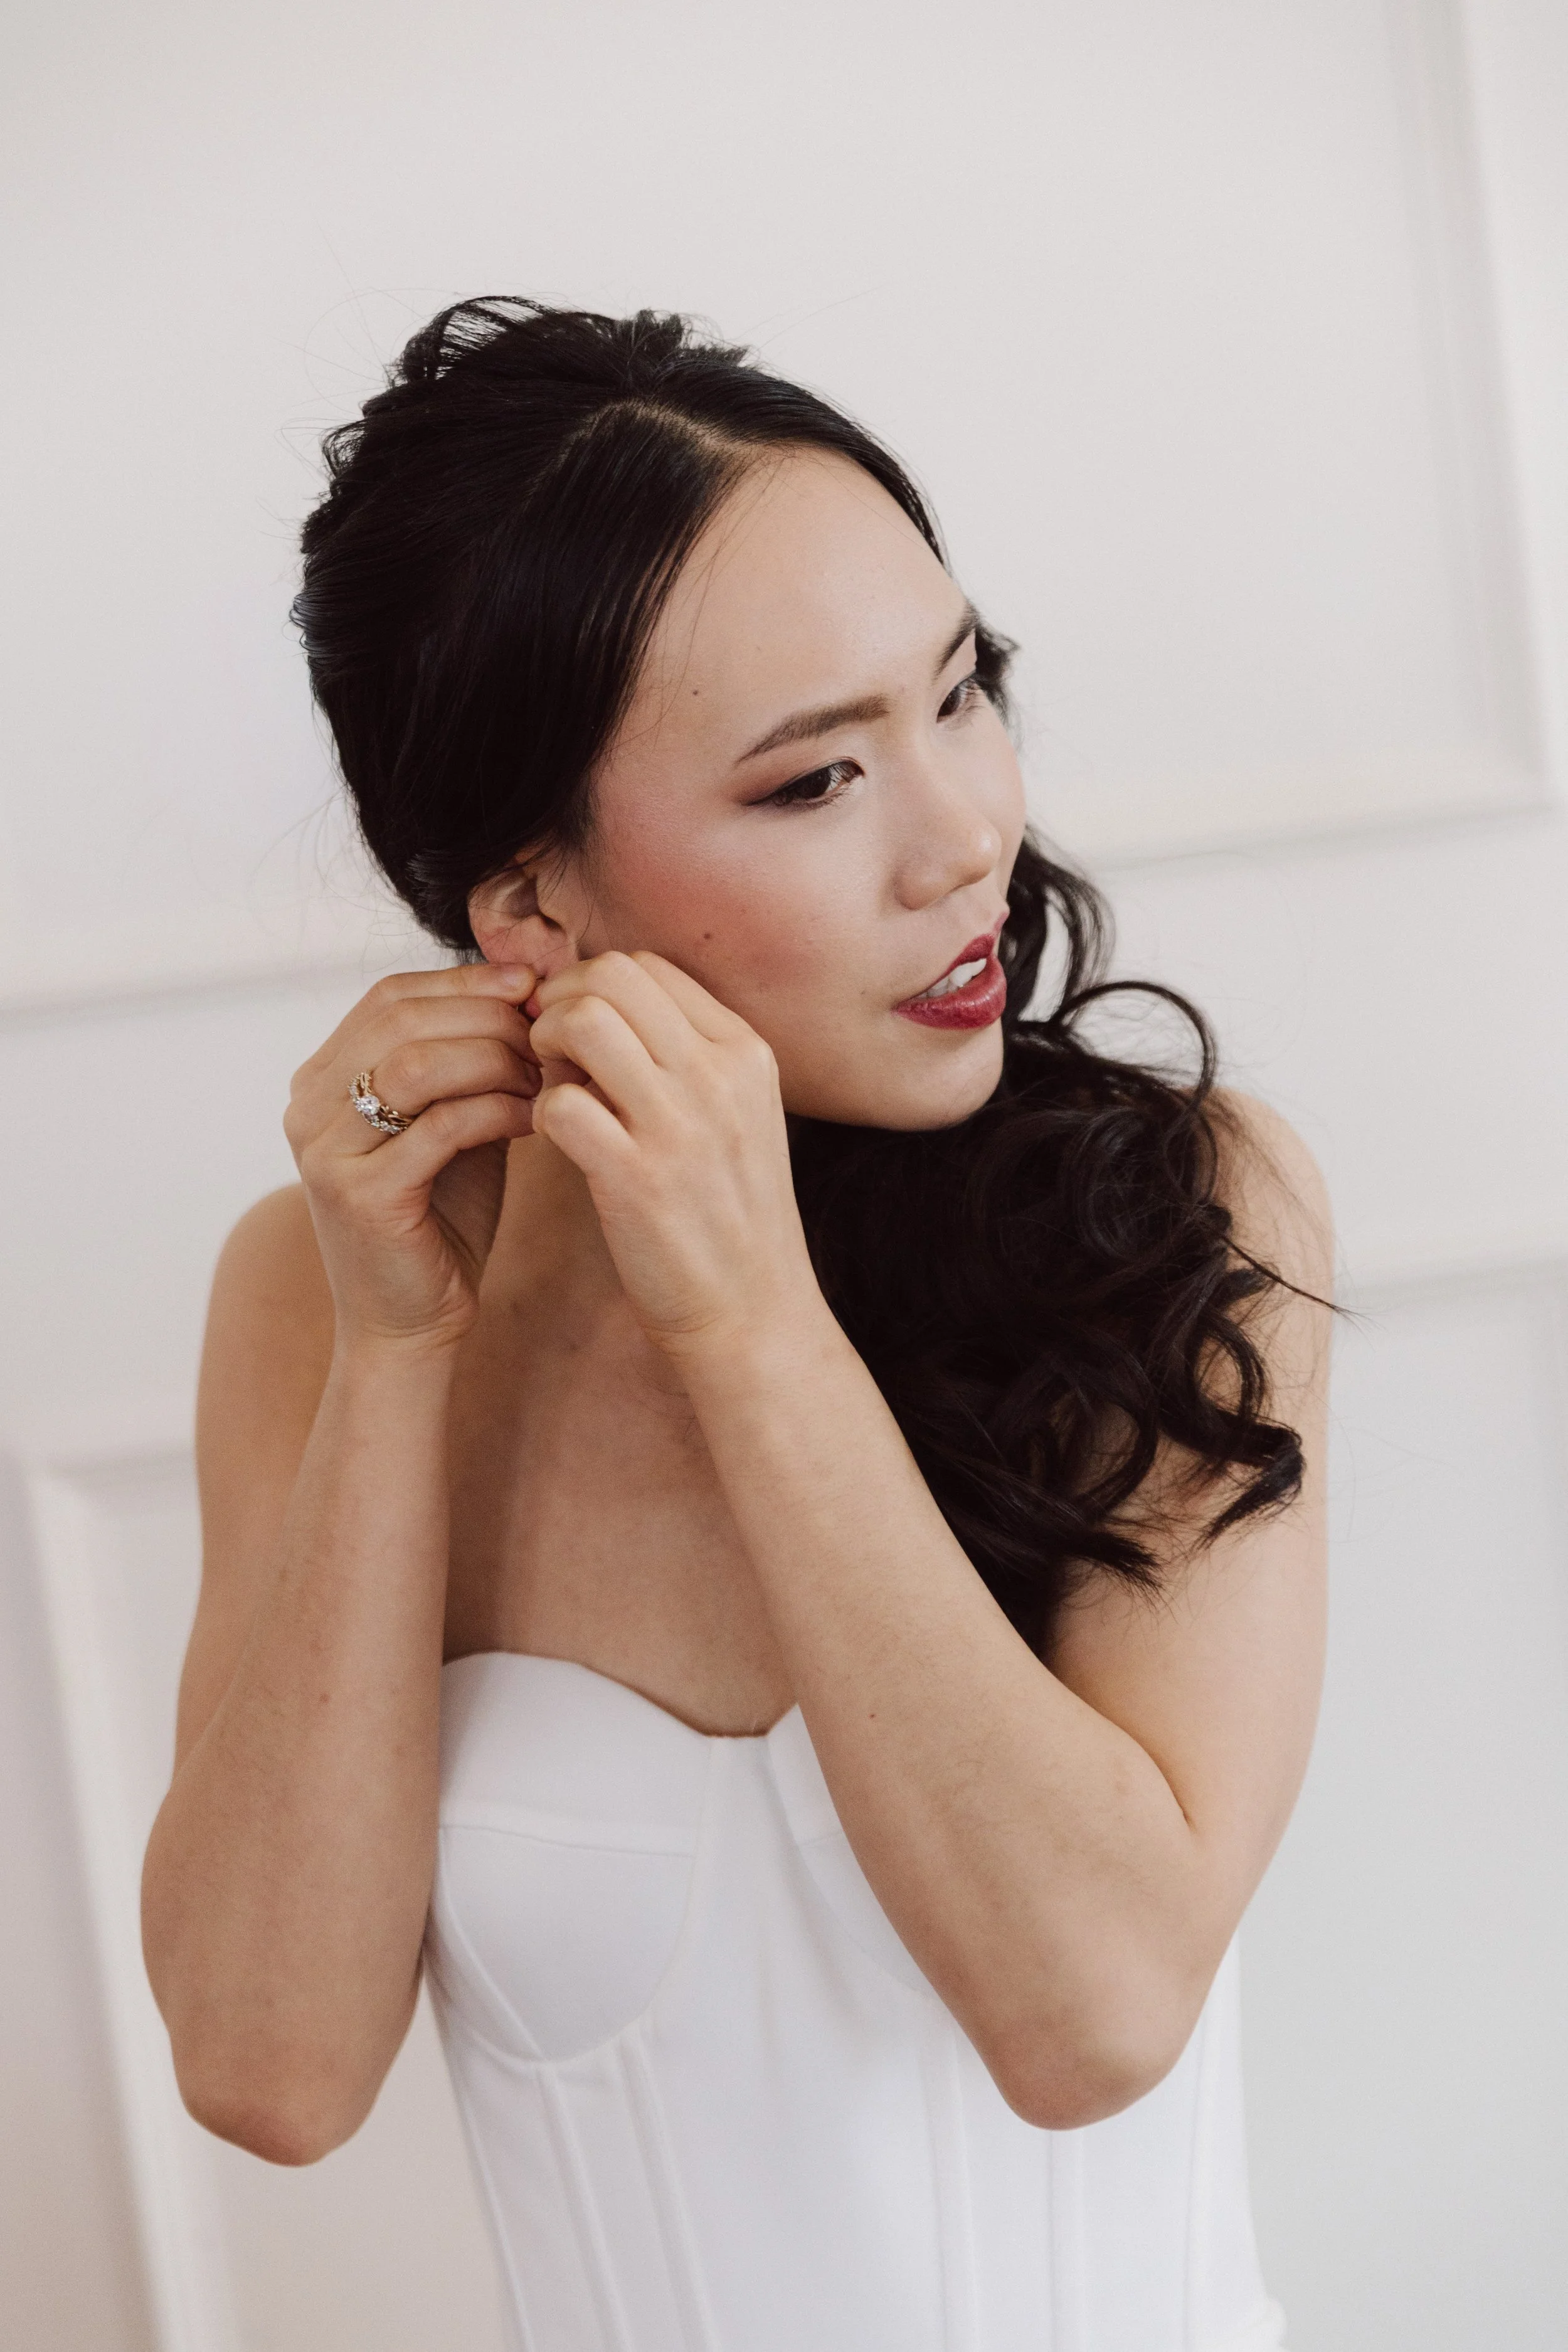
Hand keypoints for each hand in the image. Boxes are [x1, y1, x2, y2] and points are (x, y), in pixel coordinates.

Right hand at [283, 964, 539, 1351]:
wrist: (411, 1323)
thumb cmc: (441, 1218)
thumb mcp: (453, 1121)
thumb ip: (470, 1060)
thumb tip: (528, 986)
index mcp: (321, 1079)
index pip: (390, 996)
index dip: (466, 981)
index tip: (534, 986)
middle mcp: (308, 1106)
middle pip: (403, 1020)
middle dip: (488, 1017)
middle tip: (549, 1034)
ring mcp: (325, 1151)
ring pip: (417, 1065)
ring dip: (494, 1060)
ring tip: (543, 1077)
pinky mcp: (359, 1195)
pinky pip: (438, 1126)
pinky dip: (496, 1111)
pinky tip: (534, 1119)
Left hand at [527, 950, 823, 1355]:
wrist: (755, 1314)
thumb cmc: (729, 1215)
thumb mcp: (735, 1115)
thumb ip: (684, 1058)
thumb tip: (597, 1007)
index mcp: (744, 1051)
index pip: (647, 966)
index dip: (592, 985)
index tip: (577, 1032)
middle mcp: (719, 1075)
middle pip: (611, 975)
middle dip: (560, 1001)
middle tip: (547, 1051)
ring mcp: (680, 1125)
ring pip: (582, 1021)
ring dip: (545, 1046)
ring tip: (551, 1088)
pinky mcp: (637, 1178)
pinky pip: (560, 1103)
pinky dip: (540, 1113)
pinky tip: (553, 1140)